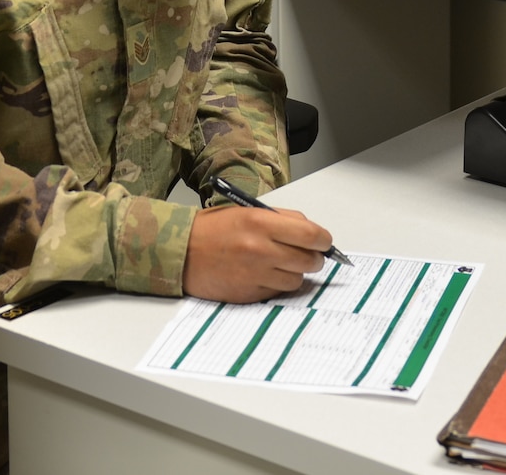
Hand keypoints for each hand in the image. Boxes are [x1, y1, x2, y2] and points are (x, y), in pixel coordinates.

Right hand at [182, 205, 331, 302]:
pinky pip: (279, 292)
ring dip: (295, 272)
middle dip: (314, 258)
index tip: (324, 242)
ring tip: (281, 264)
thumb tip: (312, 232)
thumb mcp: (248, 212)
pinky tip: (265, 274)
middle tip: (308, 254)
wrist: (181, 251)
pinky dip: (278, 284)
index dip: (323, 240)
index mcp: (260, 223)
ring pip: (297, 279)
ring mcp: (255, 274)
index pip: (311, 235)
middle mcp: (260, 249)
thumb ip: (282, 220)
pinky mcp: (250, 294)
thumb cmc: (213, 229)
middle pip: (309, 260)